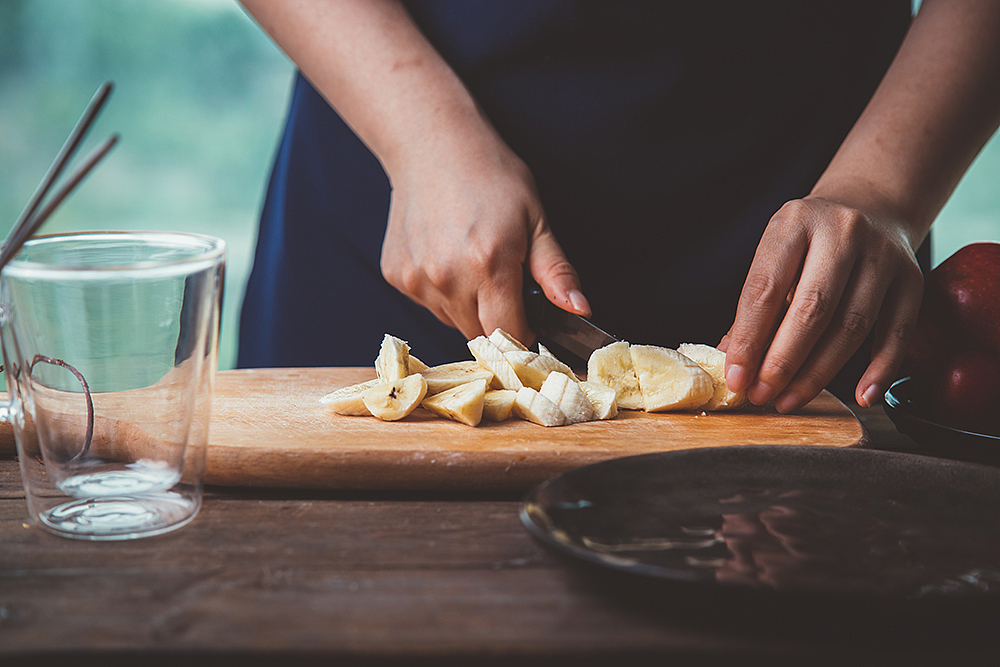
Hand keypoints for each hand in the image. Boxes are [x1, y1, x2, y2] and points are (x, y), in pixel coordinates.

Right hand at [380, 128, 588, 342]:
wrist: (432, 144)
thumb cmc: (489, 175)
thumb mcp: (535, 219)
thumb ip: (556, 271)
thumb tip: (580, 309)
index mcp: (488, 266)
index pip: (510, 333)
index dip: (525, 331)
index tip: (529, 318)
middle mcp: (447, 278)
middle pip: (480, 333)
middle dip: (497, 318)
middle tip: (501, 278)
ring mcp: (417, 279)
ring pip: (452, 320)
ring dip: (467, 306)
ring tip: (471, 260)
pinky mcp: (396, 276)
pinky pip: (428, 302)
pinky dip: (441, 290)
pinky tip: (446, 254)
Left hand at [721, 197, 923, 411]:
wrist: (870, 205)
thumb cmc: (810, 241)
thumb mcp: (776, 257)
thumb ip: (755, 307)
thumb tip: (733, 361)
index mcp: (795, 222)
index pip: (766, 288)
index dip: (749, 338)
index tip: (737, 376)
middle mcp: (843, 232)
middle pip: (812, 310)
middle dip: (783, 361)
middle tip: (761, 395)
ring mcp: (883, 255)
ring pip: (852, 326)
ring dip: (818, 372)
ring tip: (789, 399)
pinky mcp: (913, 278)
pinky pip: (897, 332)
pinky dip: (880, 370)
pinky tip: (861, 396)